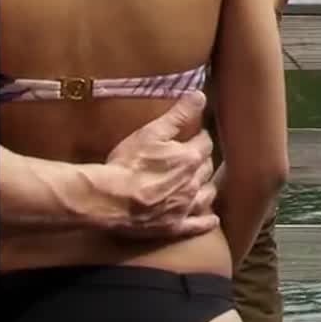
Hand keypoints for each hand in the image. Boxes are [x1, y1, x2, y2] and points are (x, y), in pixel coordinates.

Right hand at [101, 91, 218, 237]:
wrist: (108, 199)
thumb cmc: (128, 163)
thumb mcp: (152, 132)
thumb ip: (178, 114)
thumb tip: (201, 95)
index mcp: (191, 158)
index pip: (205, 142)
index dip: (200, 137)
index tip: (195, 134)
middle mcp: (194, 182)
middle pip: (207, 168)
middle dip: (202, 160)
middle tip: (195, 156)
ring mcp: (185, 206)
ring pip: (207, 194)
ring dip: (206, 187)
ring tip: (204, 182)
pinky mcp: (174, 226)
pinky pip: (197, 225)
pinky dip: (206, 221)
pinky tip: (212, 220)